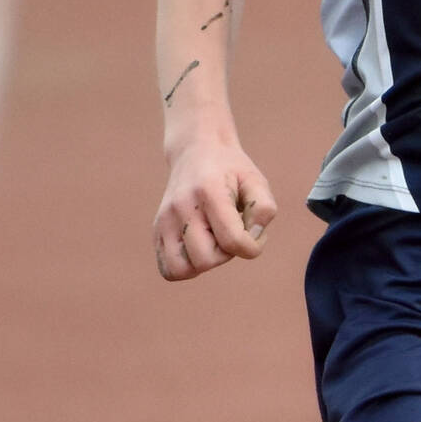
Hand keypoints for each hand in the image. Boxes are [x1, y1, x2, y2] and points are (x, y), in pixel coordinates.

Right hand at [154, 139, 277, 280]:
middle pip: (206, 260)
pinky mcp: (156, 231)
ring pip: (182, 270)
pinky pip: (169, 269)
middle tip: (231, 233)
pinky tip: (200, 247)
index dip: (253, 246)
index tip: (255, 233)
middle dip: (227, 254)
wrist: (196, 151)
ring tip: (214, 242)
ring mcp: (164, 221)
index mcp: (209, 193)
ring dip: (205, 263)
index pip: (233, 240)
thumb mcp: (256, 180)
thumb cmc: (231, 170)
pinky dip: (188, 267)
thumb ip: (263, 209)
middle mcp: (181, 208)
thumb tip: (253, 237)